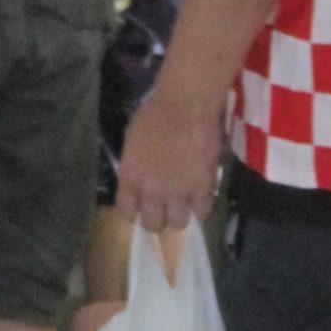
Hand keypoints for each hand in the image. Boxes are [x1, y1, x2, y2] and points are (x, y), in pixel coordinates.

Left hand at [116, 91, 224, 232]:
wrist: (185, 106)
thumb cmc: (154, 114)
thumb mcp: (132, 141)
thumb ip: (134, 165)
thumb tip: (139, 177)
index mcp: (130, 178)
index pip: (127, 213)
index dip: (134, 213)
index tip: (141, 209)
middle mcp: (152, 192)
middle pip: (153, 224)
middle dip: (157, 219)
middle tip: (164, 209)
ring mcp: (179, 193)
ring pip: (178, 224)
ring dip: (179, 216)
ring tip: (183, 205)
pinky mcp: (203, 189)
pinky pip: (202, 213)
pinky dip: (201, 209)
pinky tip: (200, 199)